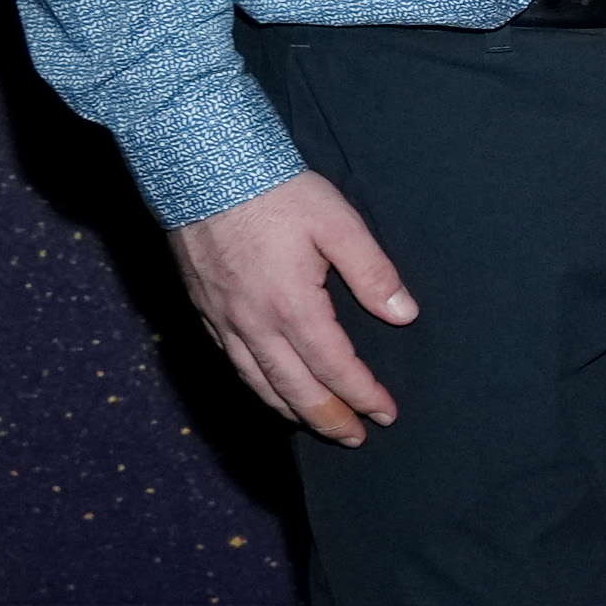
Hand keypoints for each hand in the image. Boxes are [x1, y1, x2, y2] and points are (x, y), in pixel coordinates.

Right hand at [173, 170, 412, 443]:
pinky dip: (254, 385)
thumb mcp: (338, 223)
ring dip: (289, 409)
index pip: (335, 367)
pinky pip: (231, 362)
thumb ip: (373, 272)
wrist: (201, 167)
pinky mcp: (202, 308)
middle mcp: (253, 324)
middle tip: (355, 438)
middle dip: (328, 418)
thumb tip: (404, 315)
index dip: (363, 395)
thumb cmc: (275, 190)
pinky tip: (267, 387)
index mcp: (292, 306)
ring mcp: (222, 319)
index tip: (386, 413)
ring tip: (315, 424)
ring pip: (257, 382)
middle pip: (293, 389)